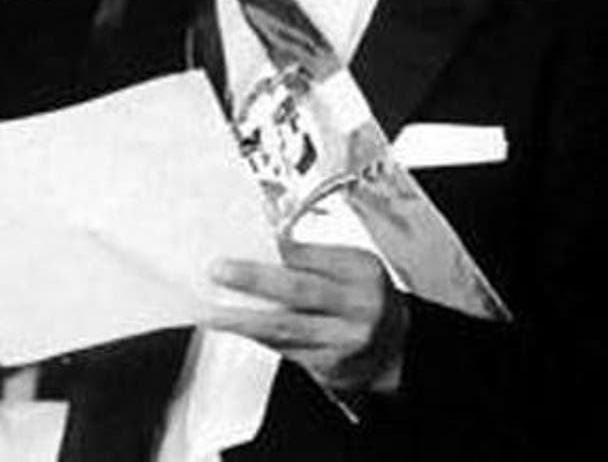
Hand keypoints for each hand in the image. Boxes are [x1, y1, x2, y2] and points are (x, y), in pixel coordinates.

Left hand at [204, 240, 408, 395]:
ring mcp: (342, 341)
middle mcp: (356, 308)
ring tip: (211, 311)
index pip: (315, 257)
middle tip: (220, 271)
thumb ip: (314, 255)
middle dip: (255, 280)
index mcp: (362, 273)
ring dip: (242, 319)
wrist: (396, 348)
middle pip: (300, 291)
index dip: (277, 250)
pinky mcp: (328, 368)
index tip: (242, 241)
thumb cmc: (367, 299)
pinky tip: (234, 327)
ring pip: (285, 328)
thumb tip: (269, 239)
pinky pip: (285, 349)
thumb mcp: (354, 267)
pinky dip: (256, 337)